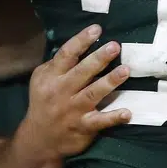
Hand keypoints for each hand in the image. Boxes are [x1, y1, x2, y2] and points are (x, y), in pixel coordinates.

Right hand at [18, 25, 131, 158]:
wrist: (39, 138)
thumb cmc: (44, 102)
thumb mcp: (41, 80)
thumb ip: (57, 64)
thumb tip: (78, 44)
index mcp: (51, 77)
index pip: (66, 55)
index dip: (81, 41)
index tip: (97, 29)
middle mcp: (61, 92)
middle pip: (81, 72)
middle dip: (98, 59)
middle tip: (115, 46)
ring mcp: (72, 110)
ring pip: (92, 94)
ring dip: (109, 82)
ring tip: (125, 70)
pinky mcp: (83, 127)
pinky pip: (100, 122)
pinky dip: (113, 118)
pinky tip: (127, 113)